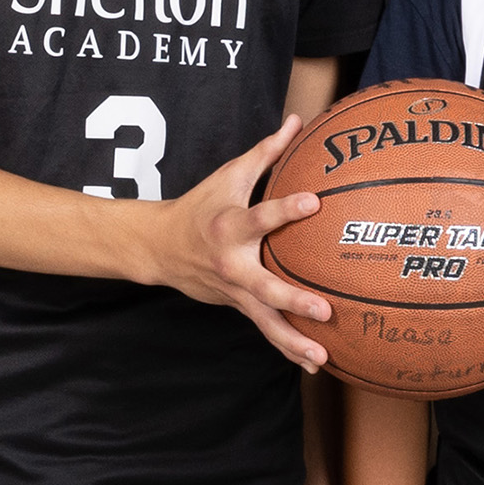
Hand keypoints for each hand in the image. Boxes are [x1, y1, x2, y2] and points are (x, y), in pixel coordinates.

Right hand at [160, 111, 342, 373]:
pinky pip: (265, 330)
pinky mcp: (237, 306)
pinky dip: (288, 347)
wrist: (159, 248)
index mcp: (230, 226)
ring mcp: (234, 291)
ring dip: (293, 340)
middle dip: (293, 300)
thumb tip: (299, 121)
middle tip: (324, 309)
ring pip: (265, 321)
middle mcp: (232, 263)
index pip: (260, 216)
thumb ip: (266, 152)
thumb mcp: (229, 176)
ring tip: (321, 357)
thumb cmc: (201, 206)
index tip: (313, 202)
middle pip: (264, 286)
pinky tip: (314, 363)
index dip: (285, 209)